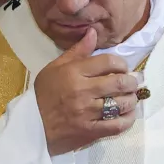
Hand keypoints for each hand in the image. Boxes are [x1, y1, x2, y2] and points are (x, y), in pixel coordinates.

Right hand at [34, 29, 138, 155]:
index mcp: (74, 72)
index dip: (121, 63)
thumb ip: (77, 51)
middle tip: (131, 83)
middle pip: (120, 82)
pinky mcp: (91, 131)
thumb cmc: (44, 94)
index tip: (122, 68)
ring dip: (131, 100)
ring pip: (122, 104)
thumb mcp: (55, 68)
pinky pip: (118, 125)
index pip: (109, 62)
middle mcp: (83, 91)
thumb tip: (93, 32)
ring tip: (130, 99)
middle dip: (131, 82)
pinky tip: (128, 115)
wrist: (32, 126)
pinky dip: (128, 120)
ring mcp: (88, 112)